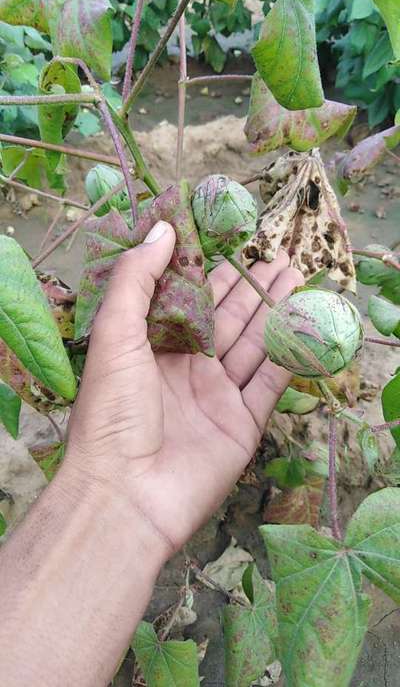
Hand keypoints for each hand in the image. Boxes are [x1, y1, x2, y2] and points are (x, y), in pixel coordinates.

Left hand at [67, 220, 303, 555]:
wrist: (127, 494)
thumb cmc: (112, 412)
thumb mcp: (114, 335)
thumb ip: (135, 280)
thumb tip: (163, 230)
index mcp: (153, 346)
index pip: (188, 299)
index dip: (212, 269)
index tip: (235, 239)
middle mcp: (187, 368)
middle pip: (227, 318)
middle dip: (252, 287)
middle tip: (280, 255)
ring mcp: (217, 396)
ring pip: (253, 345)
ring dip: (275, 312)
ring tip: (297, 278)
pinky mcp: (242, 424)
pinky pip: (270, 383)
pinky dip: (288, 356)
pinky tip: (304, 327)